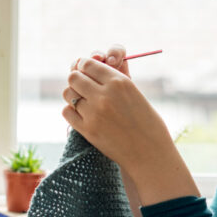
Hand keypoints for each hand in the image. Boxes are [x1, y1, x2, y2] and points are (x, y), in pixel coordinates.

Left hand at [61, 45, 198, 204]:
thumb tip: (90, 67)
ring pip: (68, 94)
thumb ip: (114, 80)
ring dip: (73, 95)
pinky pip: (66, 111)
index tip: (86, 72)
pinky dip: (72, 112)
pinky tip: (83, 115)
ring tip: (84, 102)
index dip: (84, 66)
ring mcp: (94, 112)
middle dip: (77, 80)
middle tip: (84, 88)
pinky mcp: (87, 129)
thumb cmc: (147, 123)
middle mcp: (105, 95)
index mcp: (119, 82)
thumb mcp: (135, 93)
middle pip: (73, 77)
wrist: (150, 153)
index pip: (88, 63)